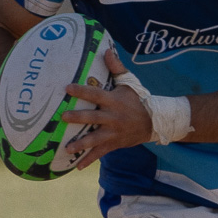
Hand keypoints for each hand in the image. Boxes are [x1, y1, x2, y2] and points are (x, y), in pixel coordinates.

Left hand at [59, 48, 152, 169]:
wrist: (154, 121)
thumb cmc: (138, 99)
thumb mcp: (129, 82)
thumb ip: (117, 67)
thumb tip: (106, 51)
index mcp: (114, 101)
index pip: (95, 94)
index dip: (81, 91)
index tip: (67, 88)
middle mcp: (112, 117)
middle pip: (92, 118)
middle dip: (77, 118)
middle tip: (63, 117)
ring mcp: (113, 132)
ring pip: (94, 139)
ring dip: (80, 144)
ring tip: (66, 148)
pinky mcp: (114, 143)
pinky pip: (100, 153)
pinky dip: (89, 160)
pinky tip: (77, 166)